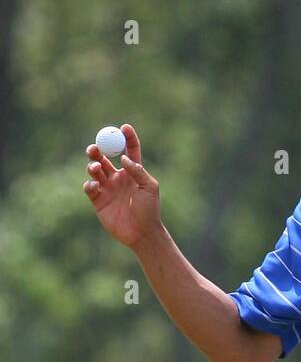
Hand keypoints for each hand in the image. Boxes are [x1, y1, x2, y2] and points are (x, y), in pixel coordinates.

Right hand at [82, 123, 161, 248]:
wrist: (141, 234)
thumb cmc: (150, 210)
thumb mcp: (149, 187)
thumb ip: (137, 170)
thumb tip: (124, 157)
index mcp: (132, 171)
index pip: (128, 149)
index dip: (126, 137)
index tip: (123, 127)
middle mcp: (118, 176)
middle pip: (104, 156)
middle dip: (98, 149)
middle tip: (95, 147)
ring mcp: (107, 188)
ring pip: (94, 169)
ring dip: (92, 165)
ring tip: (96, 168)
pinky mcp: (98, 200)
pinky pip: (89, 187)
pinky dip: (90, 183)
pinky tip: (95, 187)